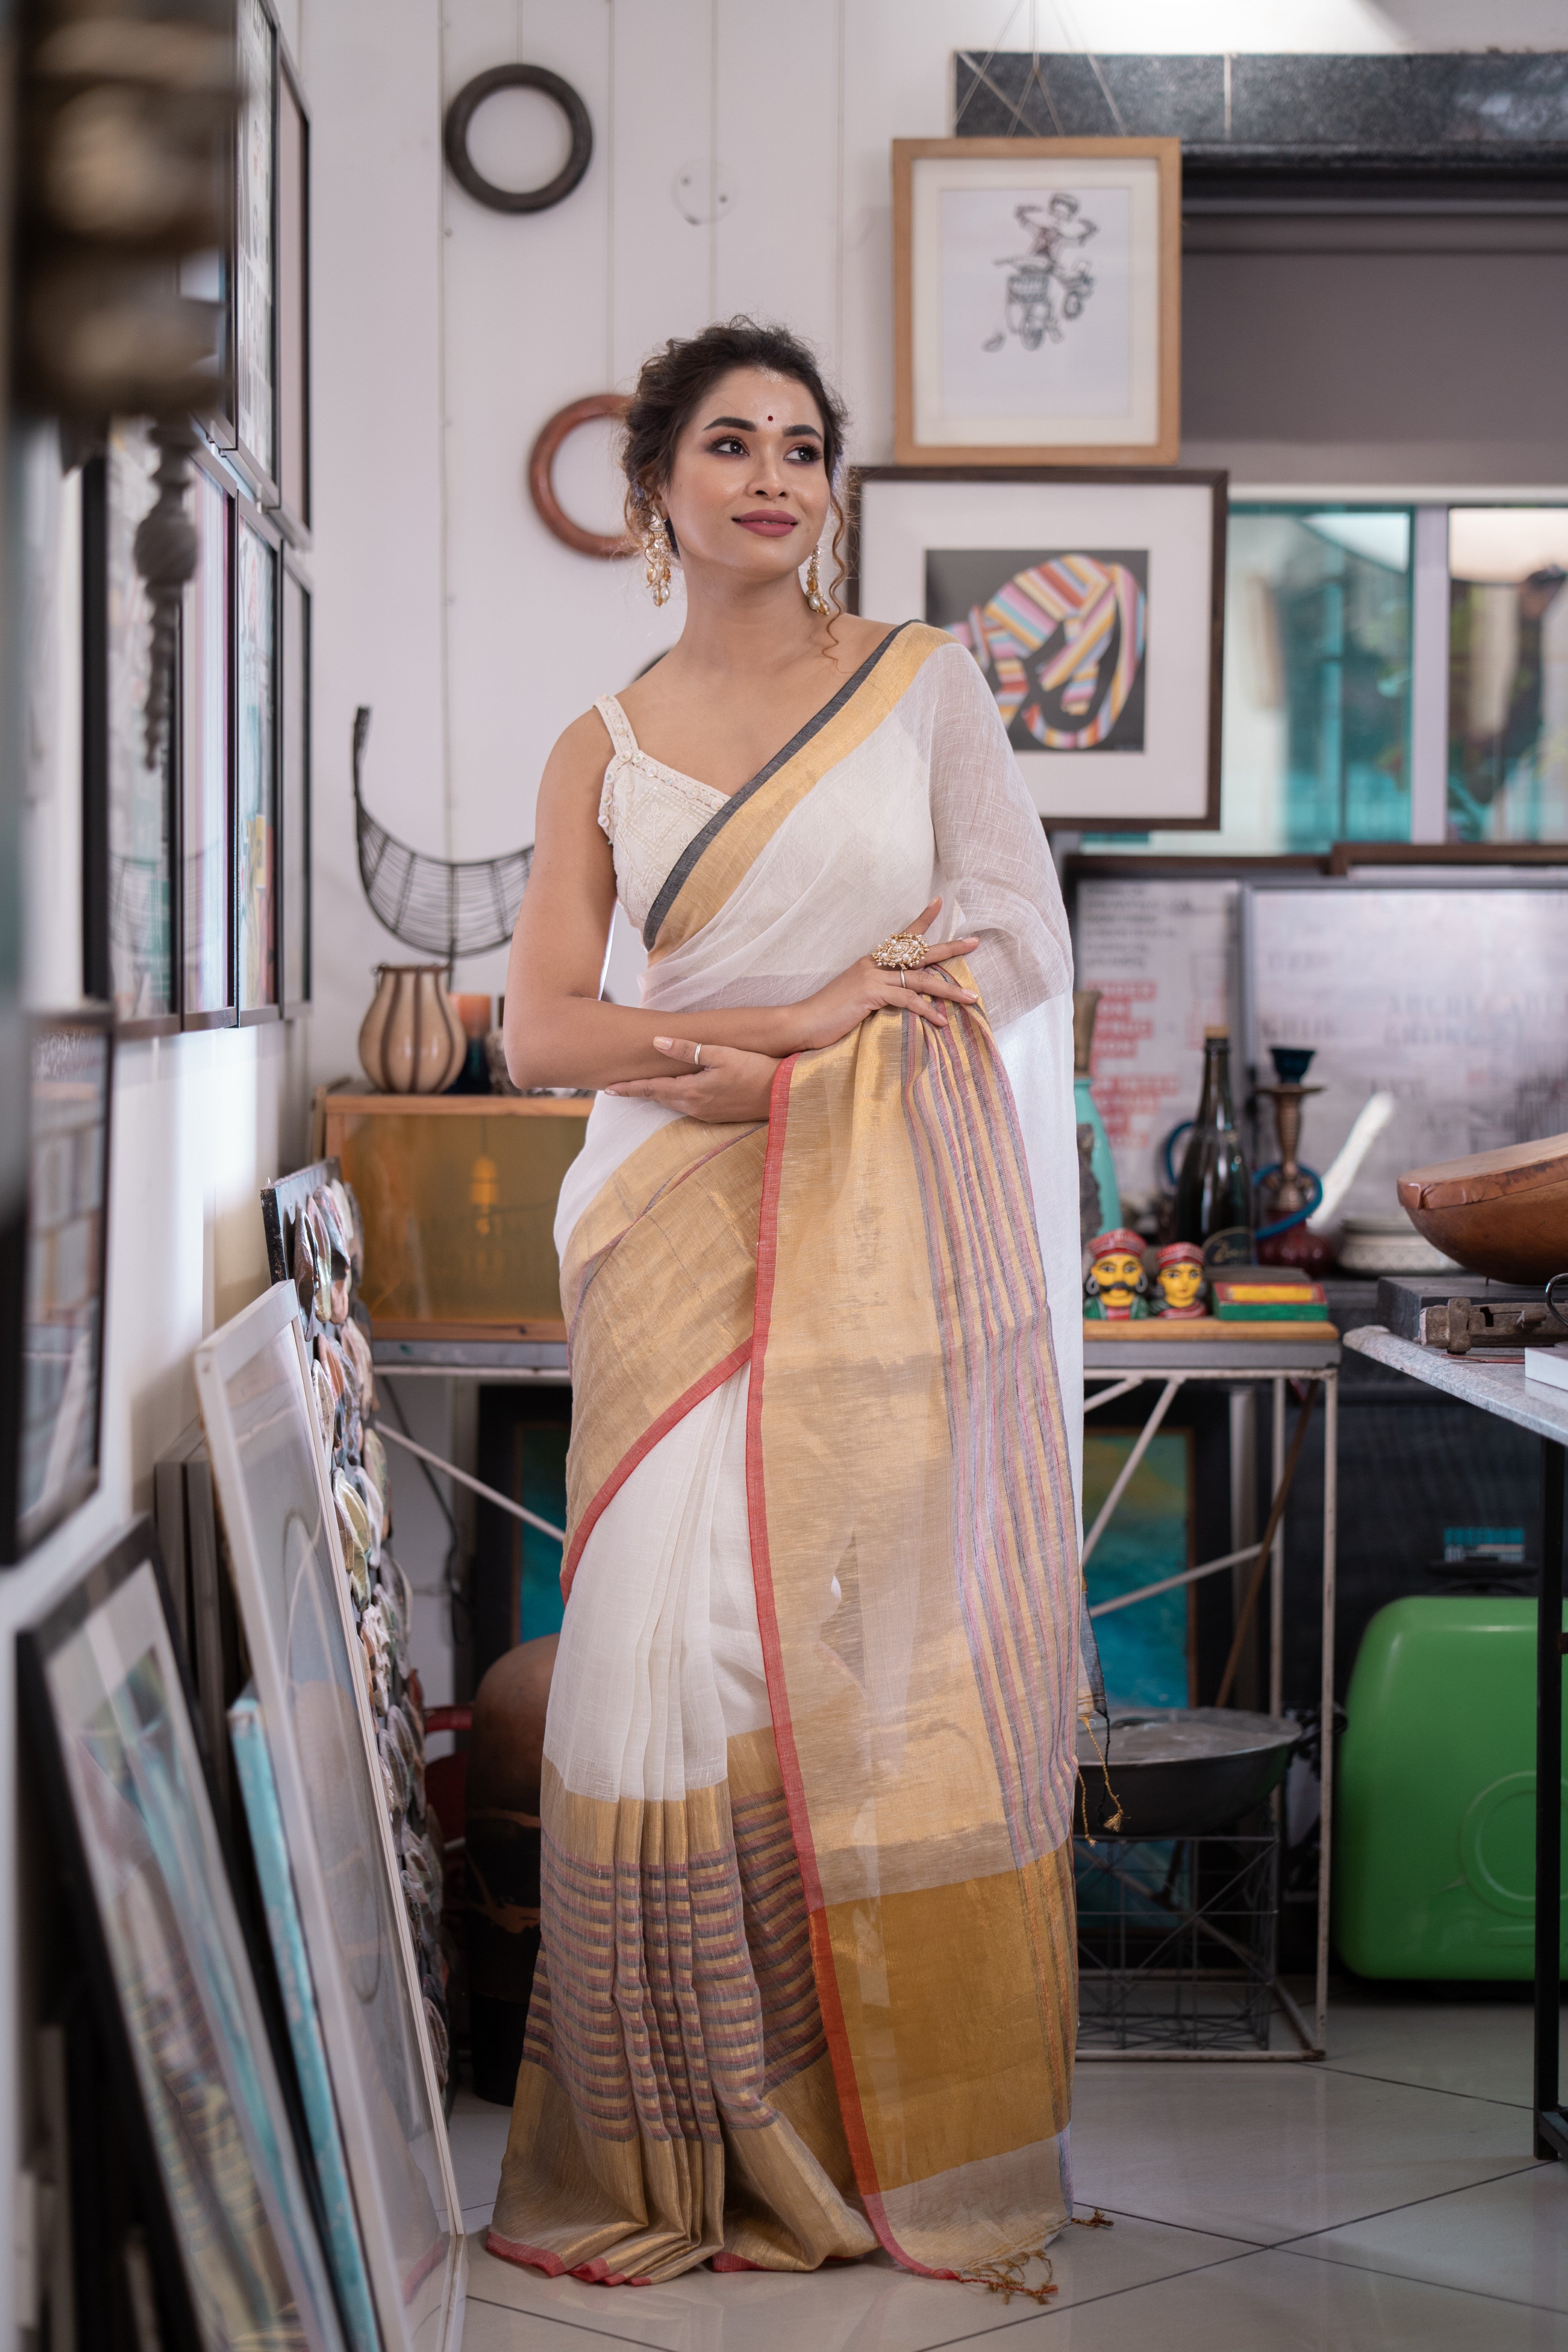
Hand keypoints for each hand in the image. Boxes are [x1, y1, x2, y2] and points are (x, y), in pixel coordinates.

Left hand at [602, 1037, 778, 1122]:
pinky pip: (688, 1107)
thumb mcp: (720, 1054)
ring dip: (656, 1096)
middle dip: (638, 1093)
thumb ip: (687, 1049)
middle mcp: (695, 1107)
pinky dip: (674, 1098)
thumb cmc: (755, 1069)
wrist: (783, 1094)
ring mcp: (706, 1114)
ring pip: (673, 1103)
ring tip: (641, 1089)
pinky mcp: (718, 1116)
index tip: (607, 1089)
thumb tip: (657, 1041)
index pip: (651, 1090)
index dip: (629, 1088)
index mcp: (691, 1092)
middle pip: (659, 1098)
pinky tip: (674, 1093)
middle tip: (617, 1088)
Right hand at [784, 900, 979, 1052]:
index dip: (922, 921)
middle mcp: (874, 965)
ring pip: (921, 979)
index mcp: (871, 963)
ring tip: (971, 997)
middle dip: (950, 948)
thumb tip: (900, 998)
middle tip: (975, 942)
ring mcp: (873, 978)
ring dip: (949, 990)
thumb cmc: (828, 1014)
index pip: (902, 937)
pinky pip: (908, 1000)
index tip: (940, 903)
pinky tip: (941, 1022)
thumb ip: (878, 994)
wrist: (802, 1022)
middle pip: (920, 952)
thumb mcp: (857, 999)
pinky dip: (927, 1011)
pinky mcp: (872, 994)